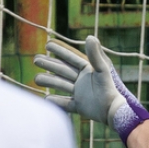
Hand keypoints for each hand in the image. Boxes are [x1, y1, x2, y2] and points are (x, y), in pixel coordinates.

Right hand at [33, 35, 148, 140]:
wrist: (113, 111)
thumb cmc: (109, 88)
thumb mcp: (102, 69)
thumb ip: (95, 54)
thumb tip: (89, 36)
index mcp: (88, 70)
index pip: (71, 58)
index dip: (60, 51)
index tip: (47, 44)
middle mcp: (83, 81)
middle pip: (63, 70)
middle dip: (49, 64)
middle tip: (35, 59)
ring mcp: (80, 94)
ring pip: (61, 85)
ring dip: (49, 81)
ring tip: (36, 78)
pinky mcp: (80, 106)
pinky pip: (65, 104)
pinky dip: (56, 101)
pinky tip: (46, 99)